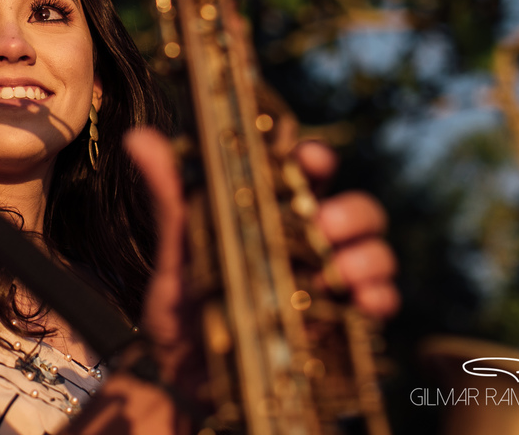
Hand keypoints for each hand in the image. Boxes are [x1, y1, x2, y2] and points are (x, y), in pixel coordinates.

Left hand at [68, 130, 398, 433]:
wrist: (183, 380)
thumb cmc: (180, 308)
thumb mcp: (174, 254)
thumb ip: (169, 199)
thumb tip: (137, 137)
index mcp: (271, 214)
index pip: (304, 173)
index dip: (315, 159)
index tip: (308, 158)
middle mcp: (306, 243)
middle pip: (353, 210)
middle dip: (351, 211)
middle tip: (324, 225)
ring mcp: (327, 282)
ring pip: (372, 252)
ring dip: (369, 256)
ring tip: (343, 271)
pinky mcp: (340, 323)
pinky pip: (376, 305)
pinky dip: (380, 299)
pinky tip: (367, 303)